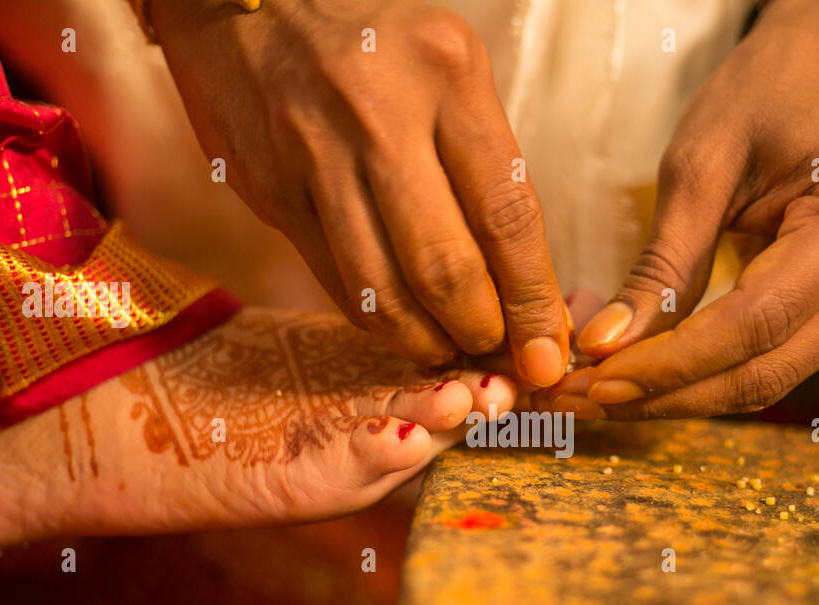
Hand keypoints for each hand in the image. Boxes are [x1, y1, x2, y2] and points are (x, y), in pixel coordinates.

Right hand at [150, 0, 569, 384]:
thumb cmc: (369, 32)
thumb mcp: (447, 63)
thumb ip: (484, 159)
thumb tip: (521, 274)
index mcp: (444, 75)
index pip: (506, 215)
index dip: (532, 299)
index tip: (549, 350)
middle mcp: (377, 117)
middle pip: (443, 268)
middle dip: (482, 333)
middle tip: (501, 358)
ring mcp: (313, 158)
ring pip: (380, 290)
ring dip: (425, 342)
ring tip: (452, 354)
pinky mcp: (269, 192)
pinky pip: (332, 280)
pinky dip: (374, 319)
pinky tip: (402, 327)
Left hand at [550, 0, 818, 418]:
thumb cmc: (768, 91)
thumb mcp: (700, 164)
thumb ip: (661, 264)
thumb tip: (606, 346)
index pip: (756, 323)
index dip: (672, 365)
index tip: (598, 380)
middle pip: (767, 370)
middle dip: (670, 394)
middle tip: (585, 399)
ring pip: (771, 378)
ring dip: (684, 395)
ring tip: (605, 394)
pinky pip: (777, 358)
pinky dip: (710, 374)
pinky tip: (652, 377)